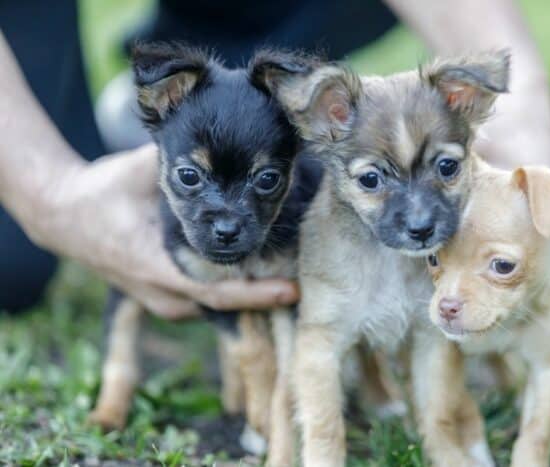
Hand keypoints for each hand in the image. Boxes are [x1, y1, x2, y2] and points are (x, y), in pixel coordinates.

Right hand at [31, 145, 298, 318]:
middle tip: (304, 283)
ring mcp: (160, 302)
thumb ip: (172, 158)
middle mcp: (161, 294)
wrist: (61, 216)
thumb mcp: (134, 171)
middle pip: (224, 308)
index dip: (259, 293)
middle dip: (263, 297)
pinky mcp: (162, 299)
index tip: (294, 290)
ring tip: (287, 279)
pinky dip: (229, 294)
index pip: (219, 293)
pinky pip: (203, 304)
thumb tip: (215, 137)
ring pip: (215, 309)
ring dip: (248, 297)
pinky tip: (255, 277)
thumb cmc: (100, 193)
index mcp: (157, 268)